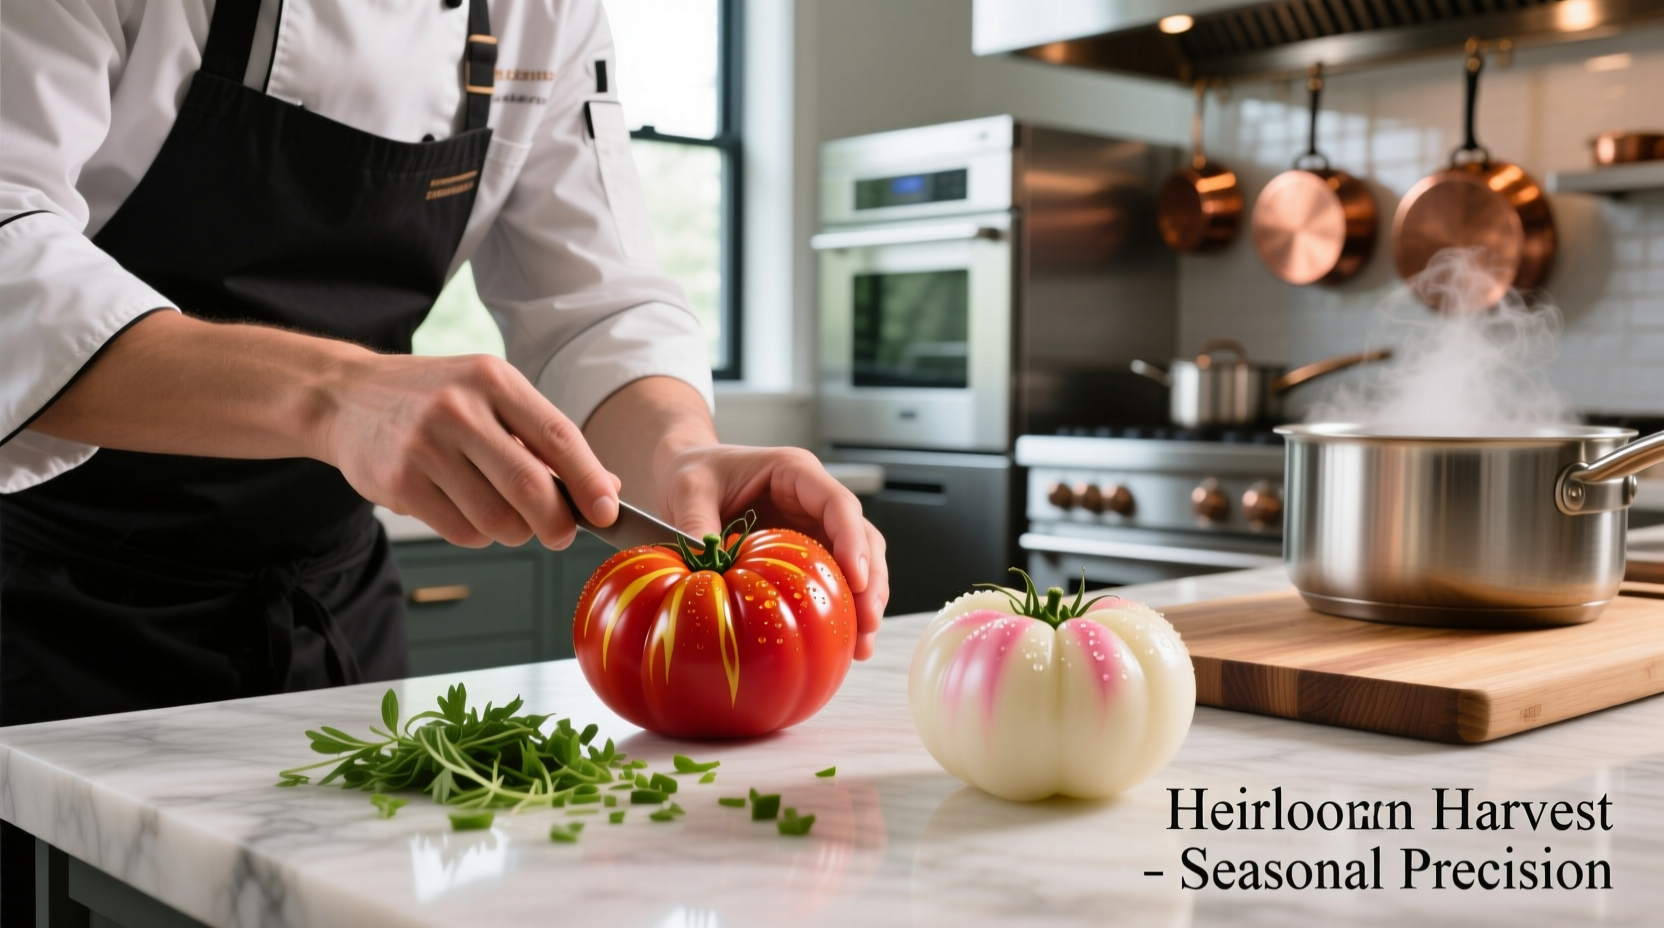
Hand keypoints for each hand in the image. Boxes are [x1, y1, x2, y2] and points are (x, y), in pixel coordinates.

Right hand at [315, 353, 620, 548]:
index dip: (590, 480)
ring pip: (496, 518)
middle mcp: (459, 408)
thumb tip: (606, 488)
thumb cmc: (435, 399)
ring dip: (513, 531)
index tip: (608, 512)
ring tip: (504, 515)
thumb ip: (545, 440)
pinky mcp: (399, 481)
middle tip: (561, 534)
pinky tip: (465, 511)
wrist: (346, 396)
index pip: (558, 436)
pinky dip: (476, 534)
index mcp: (493, 380)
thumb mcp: (491, 397)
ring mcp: (425, 446)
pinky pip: (461, 531)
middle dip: (557, 523)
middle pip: (529, 486)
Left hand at [656, 444, 888, 659]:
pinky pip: (833, 578)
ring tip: (862, 644)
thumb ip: (697, 524)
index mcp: (795, 472)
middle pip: (862, 537)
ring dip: (865, 601)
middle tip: (867, 622)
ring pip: (858, 561)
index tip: (856, 580)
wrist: (684, 472)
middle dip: (870, 581)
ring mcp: (813, 527)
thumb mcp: (689, 490)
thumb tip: (706, 570)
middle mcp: (813, 500)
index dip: (853, 541)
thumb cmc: (693, 470)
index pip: (839, 504)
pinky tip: (844, 640)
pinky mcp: (805, 553)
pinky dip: (842, 608)